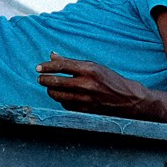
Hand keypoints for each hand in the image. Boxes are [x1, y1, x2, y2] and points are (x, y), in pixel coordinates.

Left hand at [37, 54, 157, 118]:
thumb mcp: (93, 66)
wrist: (128, 99)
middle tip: (40, 78)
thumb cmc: (109, 79)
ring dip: (50, 91)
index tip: (38, 68)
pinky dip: (62, 101)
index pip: (61, 66)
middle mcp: (87, 84)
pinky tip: (63, 97)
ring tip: (49, 88)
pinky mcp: (87, 110)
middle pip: (56, 82)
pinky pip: (66, 105)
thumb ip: (72, 62)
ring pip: (58, 95)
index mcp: (89, 69)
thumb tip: (52, 55)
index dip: (47, 66)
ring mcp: (87, 99)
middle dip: (44, 80)